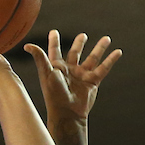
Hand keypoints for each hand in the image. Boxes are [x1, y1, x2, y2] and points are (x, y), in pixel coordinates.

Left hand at [25, 30, 122, 144]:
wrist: (67, 112)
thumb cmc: (54, 94)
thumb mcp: (46, 73)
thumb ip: (40, 58)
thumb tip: (27, 45)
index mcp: (57, 67)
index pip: (55, 51)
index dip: (54, 42)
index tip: (54, 32)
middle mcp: (70, 70)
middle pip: (75, 53)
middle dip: (79, 44)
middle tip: (83, 36)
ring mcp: (82, 76)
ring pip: (93, 58)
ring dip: (99, 48)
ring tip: (106, 39)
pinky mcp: (92, 82)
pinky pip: (103, 68)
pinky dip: (111, 60)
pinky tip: (118, 52)